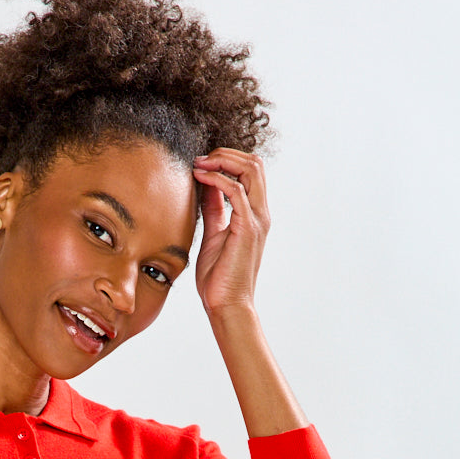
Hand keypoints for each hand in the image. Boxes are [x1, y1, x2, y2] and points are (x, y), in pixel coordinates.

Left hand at [192, 148, 270, 318]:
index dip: (226, 160)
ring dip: (223, 160)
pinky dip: (217, 179)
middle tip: (199, 159)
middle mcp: (260, 213)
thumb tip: (205, 185)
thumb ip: (213, 210)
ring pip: (251, 169)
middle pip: (255, 163)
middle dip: (226, 154)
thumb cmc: (218, 277)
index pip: (250, 171)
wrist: (226, 305)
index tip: (200, 164)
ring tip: (199, 165)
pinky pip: (235, 191)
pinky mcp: (247, 228)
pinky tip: (199, 179)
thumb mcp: (213, 234)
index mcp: (253, 213)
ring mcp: (256, 219)